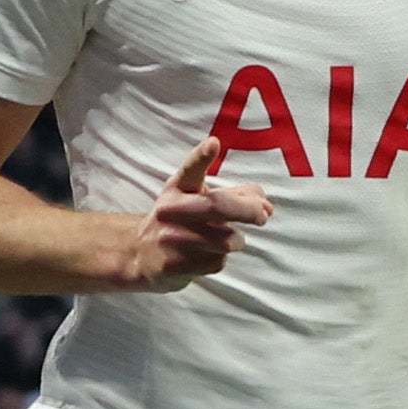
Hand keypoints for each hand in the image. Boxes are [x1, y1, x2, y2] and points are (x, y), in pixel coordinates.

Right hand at [117, 137, 274, 292]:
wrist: (140, 254)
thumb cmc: (181, 221)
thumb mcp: (198, 199)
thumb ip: (236, 196)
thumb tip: (267, 205)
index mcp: (178, 188)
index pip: (191, 169)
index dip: (202, 157)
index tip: (213, 144)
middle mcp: (171, 210)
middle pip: (218, 206)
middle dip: (248, 211)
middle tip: (263, 216)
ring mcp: (171, 238)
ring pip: (225, 239)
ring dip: (235, 241)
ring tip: (224, 240)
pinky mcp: (173, 264)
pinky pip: (217, 262)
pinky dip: (220, 259)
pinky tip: (206, 255)